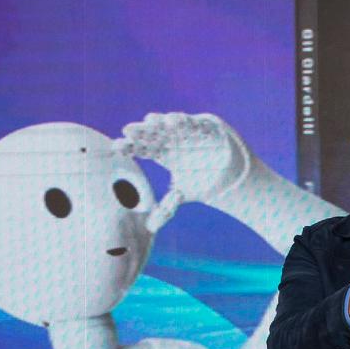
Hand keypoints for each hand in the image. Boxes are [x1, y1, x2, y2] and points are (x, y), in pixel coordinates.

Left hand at [116, 112, 250, 206]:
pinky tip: (174, 120)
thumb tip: (150, 228)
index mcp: (164, 153)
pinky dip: (187, 122)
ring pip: (173, 125)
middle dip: (142, 132)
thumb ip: (167, 208)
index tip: (117, 147)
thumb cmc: (203, 183)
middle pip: (155, 134)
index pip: (144, 148)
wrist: (231, 180)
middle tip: (128, 130)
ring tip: (151, 120)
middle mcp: (175, 140)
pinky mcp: (209, 128)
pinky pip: (196, 124)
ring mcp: (190, 133)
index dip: (131, 147)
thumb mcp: (182, 195)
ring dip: (162, 122)